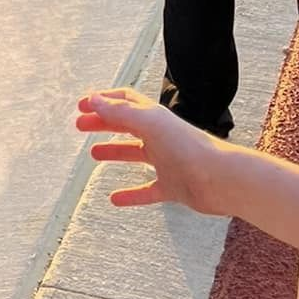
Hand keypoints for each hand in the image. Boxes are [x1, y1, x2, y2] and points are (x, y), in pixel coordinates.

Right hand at [76, 87, 229, 214]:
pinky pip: (147, 190)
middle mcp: (160, 136)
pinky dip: (130, 194)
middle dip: (103, 123)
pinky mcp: (172, 186)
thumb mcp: (149, 123)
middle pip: (126, 125)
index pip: (125, 101)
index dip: (103, 100)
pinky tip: (114, 199)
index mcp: (155, 117)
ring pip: (135, 154)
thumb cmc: (187, 147)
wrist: (219, 178)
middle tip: (80, 126)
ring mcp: (166, 162)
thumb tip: (93, 99)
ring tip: (93, 154)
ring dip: (114, 152)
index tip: (81, 105)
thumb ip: (120, 112)